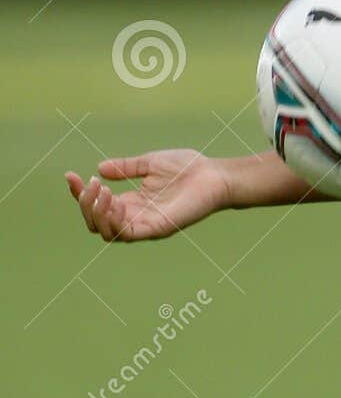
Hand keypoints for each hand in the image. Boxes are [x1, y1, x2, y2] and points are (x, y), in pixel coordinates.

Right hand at [66, 149, 229, 241]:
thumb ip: (125, 167)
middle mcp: (136, 216)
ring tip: (103, 192)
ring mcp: (146, 225)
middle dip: (85, 204)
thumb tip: (99, 169)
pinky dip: (114, 221)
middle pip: (96, 223)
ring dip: (97, 213)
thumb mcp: (149, 163)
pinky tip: (114, 201)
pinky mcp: (158, 229)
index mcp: (132, 202)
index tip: (70, 175)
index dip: (79, 193)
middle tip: (92, 183)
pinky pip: (127, 234)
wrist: (214, 174)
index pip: (96, 206)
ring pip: (107, 233)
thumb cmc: (188, 168)